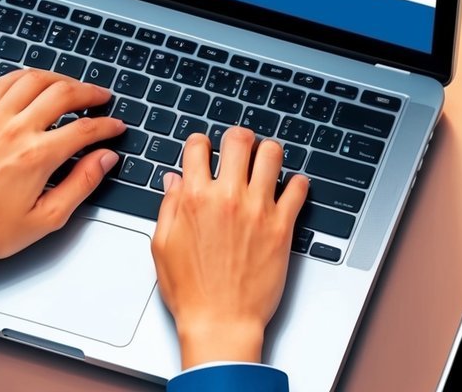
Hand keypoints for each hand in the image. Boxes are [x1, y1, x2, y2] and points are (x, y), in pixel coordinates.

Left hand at [0, 69, 125, 293]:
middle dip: (87, 91)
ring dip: (53, 77)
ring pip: (27, 79)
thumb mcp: (46, 218)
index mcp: (36, 155)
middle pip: (60, 92)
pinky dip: (11, 79)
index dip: (106, 124)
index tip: (115, 126)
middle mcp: (13, 129)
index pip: (84, 128)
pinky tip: (21, 85)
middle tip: (99, 97)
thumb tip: (104, 159)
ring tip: (66, 85)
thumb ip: (80, 184)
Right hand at [151, 126, 307, 368]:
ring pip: (272, 154)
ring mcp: (258, 210)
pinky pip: (298, 189)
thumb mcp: (163, 245)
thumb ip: (169, 206)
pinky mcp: (282, 227)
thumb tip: (173, 180)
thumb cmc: (191, 292)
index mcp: (195, 199)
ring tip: (264, 164)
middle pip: (238, 139)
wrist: (221, 323)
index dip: (200, 144)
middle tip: (239, 148)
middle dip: (237, 138)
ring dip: (267, 153)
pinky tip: (289, 189)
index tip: (204, 151)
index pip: (198, 146)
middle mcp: (227, 198)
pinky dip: (297, 183)